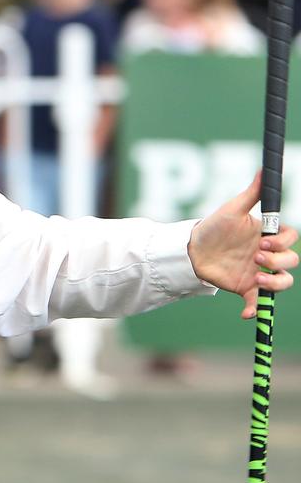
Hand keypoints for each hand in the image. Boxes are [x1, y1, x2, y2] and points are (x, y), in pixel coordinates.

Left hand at [188, 171, 299, 318]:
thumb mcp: (232, 210)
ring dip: (275, 282)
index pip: (290, 239)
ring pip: (284, 282)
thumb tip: (263, 170)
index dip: (282, 242)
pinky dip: (255, 310)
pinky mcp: (246, 288)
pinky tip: (245, 313)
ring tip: (256, 277)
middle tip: (256, 257)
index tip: (263, 242)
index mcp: (266, 236)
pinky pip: (258, 303)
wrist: (191, 249)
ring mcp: (259, 272)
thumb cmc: (214, 227)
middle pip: (291, 261)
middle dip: (279, 261)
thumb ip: (251, 194)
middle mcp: (267, 255)